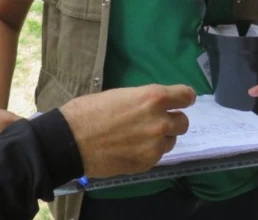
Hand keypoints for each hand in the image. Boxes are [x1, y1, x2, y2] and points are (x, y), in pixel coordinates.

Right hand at [59, 84, 195, 177]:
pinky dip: (148, 152)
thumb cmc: (88, 111)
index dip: (183, 98)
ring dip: (161, 138)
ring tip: (139, 137)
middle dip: (172, 120)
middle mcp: (160, 121)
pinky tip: (130, 149)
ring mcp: (155, 145)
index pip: (186, 96)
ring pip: (171, 141)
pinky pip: (156, 155)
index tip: (179, 101)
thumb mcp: (120, 95)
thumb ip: (142, 101)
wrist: (70, 141)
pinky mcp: (147, 163)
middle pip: (183, 122)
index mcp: (153, 98)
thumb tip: (150, 106)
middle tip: (155, 121)